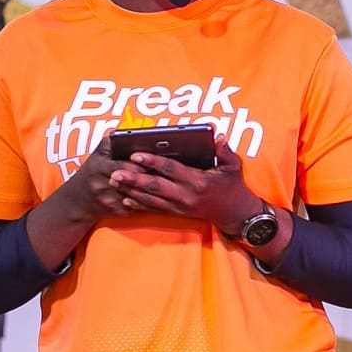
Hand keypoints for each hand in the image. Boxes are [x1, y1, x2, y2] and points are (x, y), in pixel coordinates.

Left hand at [112, 136, 262, 234]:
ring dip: (131, 191)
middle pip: (155, 186)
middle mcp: (186, 195)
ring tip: (114, 183)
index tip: (135, 155)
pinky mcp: (178, 213)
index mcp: (198, 181)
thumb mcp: (233, 167)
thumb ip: (225, 151)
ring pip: (151, 199)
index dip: (152, 161)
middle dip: (134, 179)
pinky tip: (126, 200)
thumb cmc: (234, 187)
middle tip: (115, 172)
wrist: (236, 215)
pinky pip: (156, 209)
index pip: (170, 169)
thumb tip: (218, 136)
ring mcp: (181, 206)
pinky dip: (140, 205)